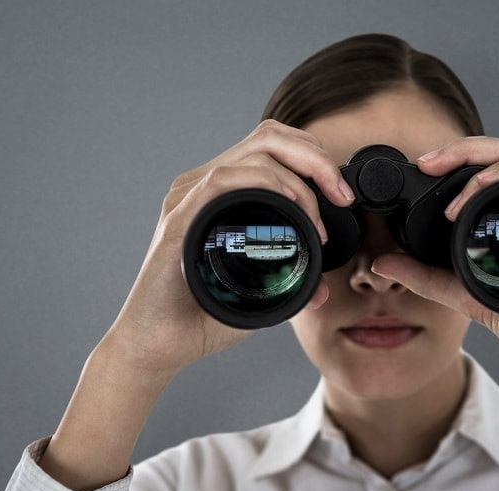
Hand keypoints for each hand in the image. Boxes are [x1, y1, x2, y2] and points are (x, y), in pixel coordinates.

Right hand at [108, 120, 352, 373]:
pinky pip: (224, 179)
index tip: (342, 197)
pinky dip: (266, 182)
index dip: (314, 159)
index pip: (272, 147)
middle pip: (270, 136)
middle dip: (317, 158)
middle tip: (342, 196)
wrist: (156, 345)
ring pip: (255, 150)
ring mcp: (189, 197)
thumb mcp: (257, 297)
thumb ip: (288, 286)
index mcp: (220, 194)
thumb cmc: (199, 319)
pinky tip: (290, 204)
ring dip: (301, 175)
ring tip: (322, 213)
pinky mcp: (180, 217)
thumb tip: (322, 290)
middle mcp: (203, 186)